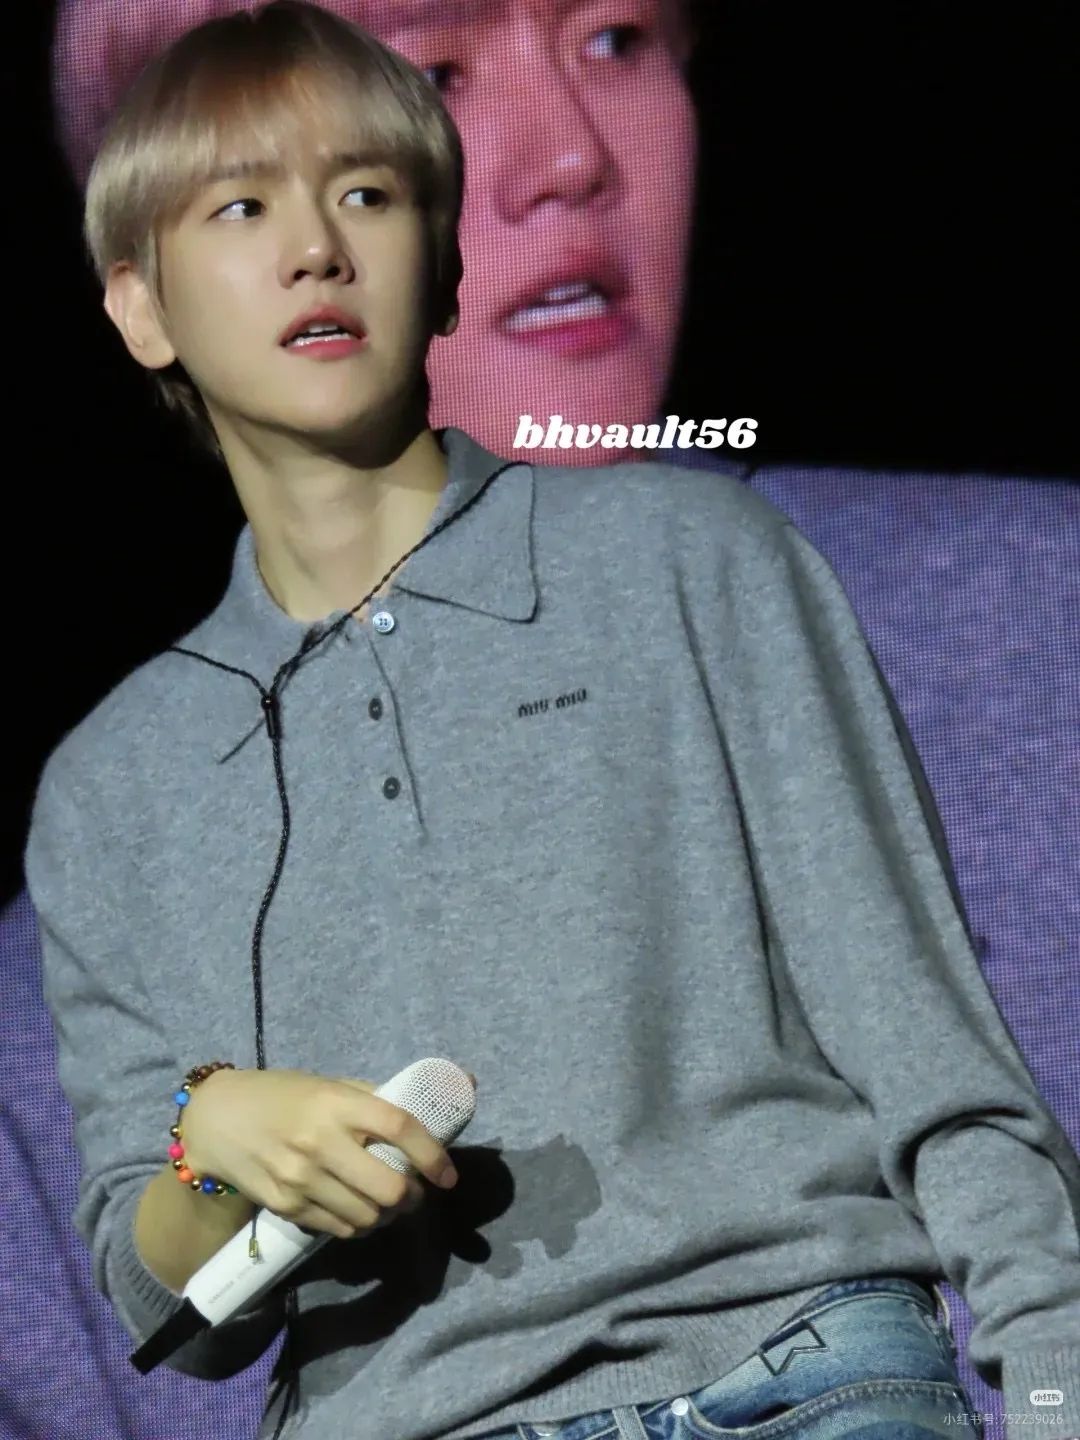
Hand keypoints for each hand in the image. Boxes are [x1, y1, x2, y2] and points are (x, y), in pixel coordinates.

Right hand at [181, 1067, 460, 1239]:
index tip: (447, 1174)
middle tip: (413, 1190)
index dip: (431, 1154)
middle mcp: (319, 1142)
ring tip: (386, 1203)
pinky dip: (358, 1224)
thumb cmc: (282, 1095)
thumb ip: (375, 1098)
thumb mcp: (328, 1086)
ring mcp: (300, 1179)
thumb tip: (446, 1092)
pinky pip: (338, 1228)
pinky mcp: (285, 1206)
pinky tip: (357, 1209)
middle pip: (387, 1188)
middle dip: (411, 1196)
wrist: (215, 1119)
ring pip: (367, 1217)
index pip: (397, 1127)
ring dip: (386, 1215)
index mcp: (335, 1103)